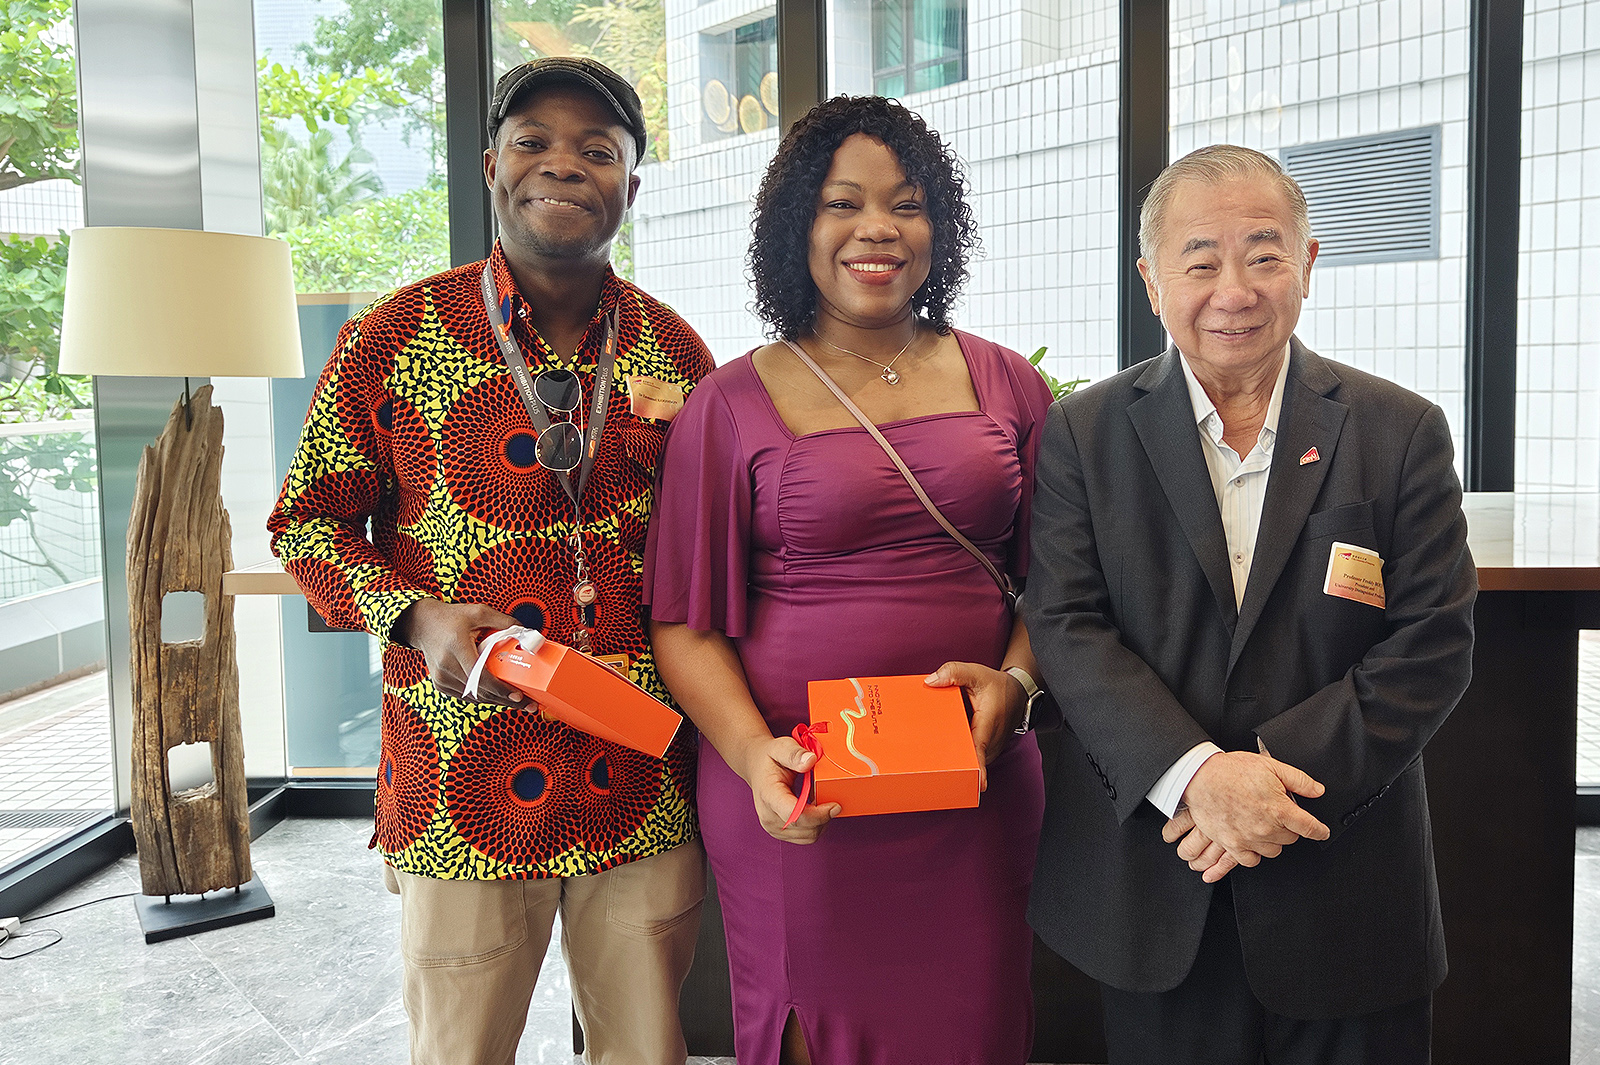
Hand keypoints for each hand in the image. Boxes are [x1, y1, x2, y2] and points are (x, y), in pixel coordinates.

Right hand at [397, 598, 527, 707]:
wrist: (424, 624)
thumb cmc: (452, 618)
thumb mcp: (480, 612)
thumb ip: (505, 622)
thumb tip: (529, 634)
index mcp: (456, 647)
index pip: (480, 676)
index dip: (500, 689)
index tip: (519, 695)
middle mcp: (447, 666)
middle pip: (480, 691)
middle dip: (506, 699)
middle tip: (529, 704)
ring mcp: (442, 678)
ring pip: (474, 698)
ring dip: (497, 701)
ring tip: (519, 702)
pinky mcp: (441, 684)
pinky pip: (467, 696)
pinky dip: (484, 697)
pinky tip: (500, 697)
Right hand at [737, 735, 838, 843]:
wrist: (756, 766)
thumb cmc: (769, 758)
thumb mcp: (781, 747)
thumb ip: (795, 754)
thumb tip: (811, 761)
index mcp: (768, 795)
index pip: (795, 815)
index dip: (819, 814)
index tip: (835, 805)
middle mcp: (768, 816)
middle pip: (805, 829)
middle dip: (823, 816)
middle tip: (828, 796)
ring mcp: (773, 827)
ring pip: (809, 836)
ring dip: (821, 821)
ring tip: (819, 800)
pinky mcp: (780, 832)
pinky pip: (806, 837)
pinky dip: (816, 824)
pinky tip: (814, 808)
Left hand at [925, 661, 1024, 792]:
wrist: (1018, 693)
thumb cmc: (997, 686)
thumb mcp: (977, 673)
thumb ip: (954, 672)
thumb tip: (930, 681)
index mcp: (987, 723)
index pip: (979, 749)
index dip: (977, 767)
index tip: (976, 784)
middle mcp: (990, 741)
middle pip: (968, 758)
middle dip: (950, 762)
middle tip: (924, 760)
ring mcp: (990, 749)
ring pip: (969, 760)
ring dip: (954, 759)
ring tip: (930, 755)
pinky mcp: (986, 751)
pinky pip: (971, 757)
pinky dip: (959, 755)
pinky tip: (944, 749)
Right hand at [1171, 751, 1329, 877]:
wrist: (1200, 777)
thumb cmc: (1232, 770)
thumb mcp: (1270, 766)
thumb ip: (1299, 780)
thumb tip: (1318, 791)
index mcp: (1279, 809)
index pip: (1310, 827)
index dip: (1320, 830)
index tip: (1322, 832)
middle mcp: (1266, 828)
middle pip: (1291, 839)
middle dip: (1289, 828)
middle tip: (1278, 815)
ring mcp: (1248, 838)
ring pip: (1274, 851)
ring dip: (1273, 841)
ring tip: (1264, 826)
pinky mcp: (1232, 844)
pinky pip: (1251, 861)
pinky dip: (1254, 854)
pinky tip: (1253, 842)